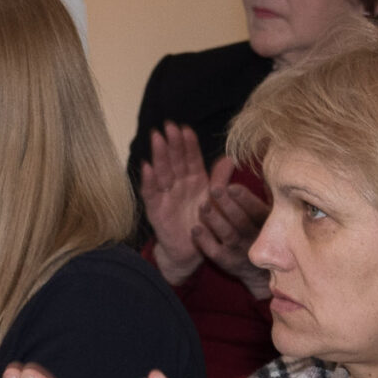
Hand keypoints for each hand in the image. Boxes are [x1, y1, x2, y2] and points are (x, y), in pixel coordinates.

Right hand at [138, 123, 210, 286]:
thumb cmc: (202, 223)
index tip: (186, 129)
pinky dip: (149, 181)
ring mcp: (165, 196)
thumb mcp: (214, 200)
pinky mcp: (156, 210)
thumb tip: (230, 159)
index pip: (190, 158)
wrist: (190, 252)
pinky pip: (151, 193)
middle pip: (174, 161)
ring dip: (159, 155)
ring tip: (157, 138)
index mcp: (193, 180)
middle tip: (169, 126)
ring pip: (162, 172)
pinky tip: (146, 167)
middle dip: (172, 144)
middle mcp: (178, 184)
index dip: (188, 144)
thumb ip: (220, 180)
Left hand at [195, 161, 272, 300]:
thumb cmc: (257, 230)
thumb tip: (232, 162)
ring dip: (215, 220)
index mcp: (266, 223)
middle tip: (213, 188)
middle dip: (227, 205)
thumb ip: (249, 191)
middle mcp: (255, 237)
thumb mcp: (260, 212)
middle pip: (241, 221)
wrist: (258, 270)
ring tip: (202, 206)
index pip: (257, 210)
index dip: (245, 199)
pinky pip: (215, 252)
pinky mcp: (227, 262)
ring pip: (228, 235)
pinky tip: (195, 229)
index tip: (232, 186)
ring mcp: (241, 251)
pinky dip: (205, 241)